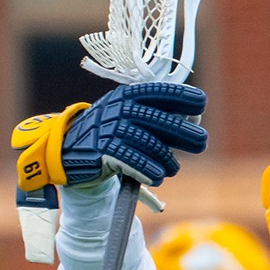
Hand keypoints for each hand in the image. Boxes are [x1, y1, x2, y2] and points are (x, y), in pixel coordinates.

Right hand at [12, 82, 207, 191]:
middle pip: (161, 120)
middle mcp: (120, 108)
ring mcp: (110, 129)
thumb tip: (193, 123)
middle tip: (201, 143)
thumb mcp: (129, 119)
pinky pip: (134, 161)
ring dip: (166, 160)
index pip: (160, 91)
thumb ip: (157, 119)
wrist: (67, 152)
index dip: (182, 96)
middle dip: (185, 132)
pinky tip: (156, 177)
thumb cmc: (109, 136)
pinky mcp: (103, 150)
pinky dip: (149, 171)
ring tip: (170, 169)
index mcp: (128, 95)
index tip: (201, 103)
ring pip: (151, 144)